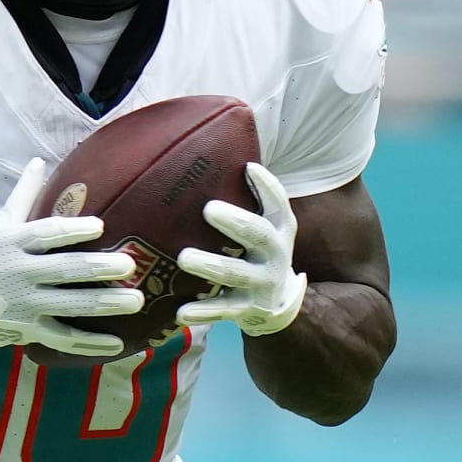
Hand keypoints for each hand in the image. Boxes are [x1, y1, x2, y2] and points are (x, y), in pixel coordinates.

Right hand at [0, 159, 141, 357]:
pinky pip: (63, 338)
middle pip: (64, 270)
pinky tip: (118, 343)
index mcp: (13, 243)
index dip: (72, 230)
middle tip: (129, 265)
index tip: (99, 226)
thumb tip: (39, 161)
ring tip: (136, 301)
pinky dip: (90, 343)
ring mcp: (25, 304)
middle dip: (98, 268)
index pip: (45, 234)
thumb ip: (23, 194)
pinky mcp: (28, 330)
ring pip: (70, 305)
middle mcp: (20, 273)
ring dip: (105, 304)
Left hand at [176, 162, 306, 335]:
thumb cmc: (257, 252)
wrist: (275, 306)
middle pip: (259, 235)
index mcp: (280, 228)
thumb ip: (251, 197)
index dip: (267, 186)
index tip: (248, 168)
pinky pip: (223, 310)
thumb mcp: (264, 225)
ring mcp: (262, 283)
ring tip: (184, 257)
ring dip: (210, 265)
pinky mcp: (246, 309)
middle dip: (235, 222)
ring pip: (235, 274)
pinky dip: (203, 311)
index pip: (279, 202)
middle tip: (208, 208)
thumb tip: (229, 150)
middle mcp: (276, 255)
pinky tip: (181, 312)